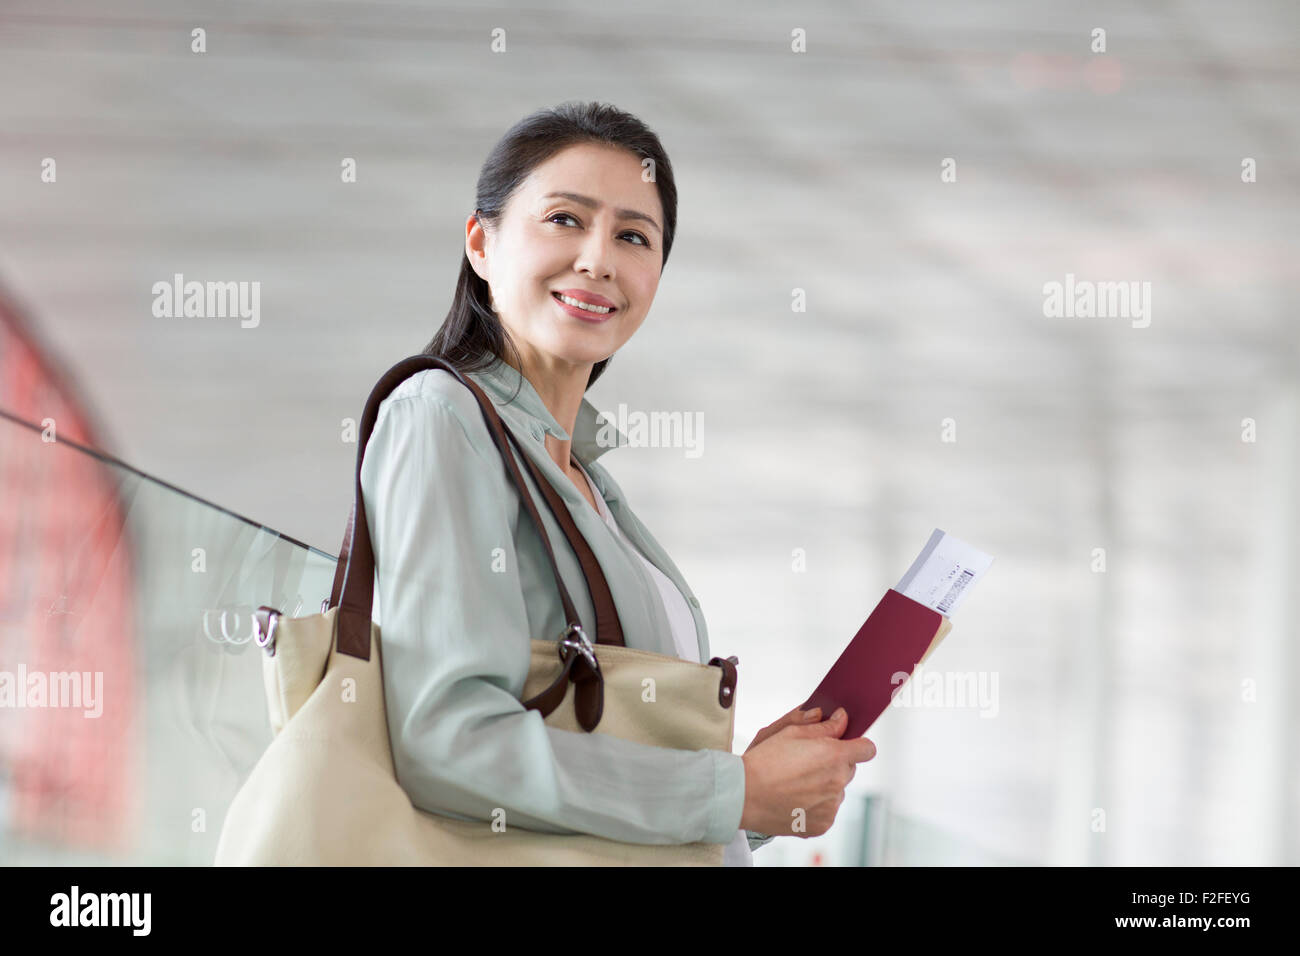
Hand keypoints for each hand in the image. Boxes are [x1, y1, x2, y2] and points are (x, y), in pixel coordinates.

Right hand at [739, 708, 876, 836]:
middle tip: (806, 761)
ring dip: (825, 784)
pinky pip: (827, 809)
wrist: (743, 796)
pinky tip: (794, 798)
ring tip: (795, 781)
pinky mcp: (822, 824)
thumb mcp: (789, 732)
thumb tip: (841, 719)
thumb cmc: (763, 760)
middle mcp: (838, 783)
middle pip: (849, 768)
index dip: (856, 744)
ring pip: (837, 789)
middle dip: (834, 762)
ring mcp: (831, 806)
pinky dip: (816, 804)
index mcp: (833, 756)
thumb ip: (822, 726)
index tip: (843, 743)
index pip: (867, 749)